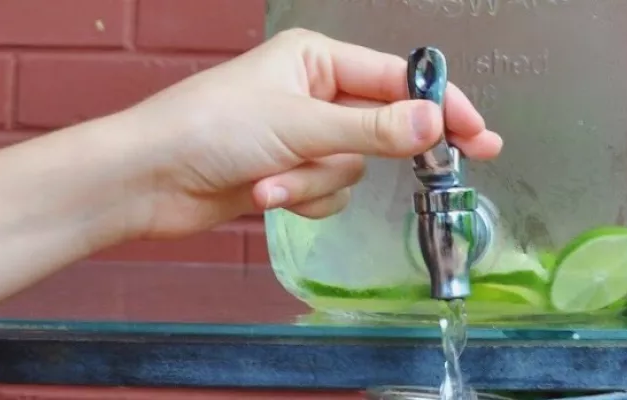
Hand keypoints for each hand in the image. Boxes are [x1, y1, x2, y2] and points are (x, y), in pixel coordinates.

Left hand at [122, 29, 502, 239]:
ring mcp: (304, 137)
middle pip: (382, 127)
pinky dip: (300, 199)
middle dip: (375, 151)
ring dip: (315, 182)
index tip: (479, 133)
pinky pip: (327, 193)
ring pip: (352, 168)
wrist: (148, 179)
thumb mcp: (301, 124)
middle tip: (449, 164)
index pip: (398, 80)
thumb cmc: (210, 129)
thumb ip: (373, 128)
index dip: (441, 106)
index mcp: (317, 60)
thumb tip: (435, 122)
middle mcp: (316, 93)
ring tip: (272, 179)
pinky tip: (263, 194)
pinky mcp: (291, 174)